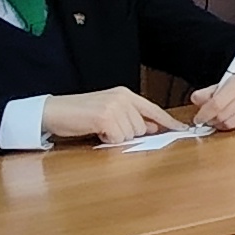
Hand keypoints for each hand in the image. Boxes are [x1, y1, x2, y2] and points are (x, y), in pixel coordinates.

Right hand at [41, 88, 181, 146]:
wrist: (53, 111)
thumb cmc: (79, 114)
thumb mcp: (108, 112)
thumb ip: (130, 117)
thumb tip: (152, 128)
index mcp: (124, 94)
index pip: (153, 109)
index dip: (167, 121)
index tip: (181, 129)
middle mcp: (122, 98)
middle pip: (142, 127)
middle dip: (127, 133)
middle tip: (106, 128)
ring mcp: (115, 107)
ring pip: (131, 135)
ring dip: (116, 137)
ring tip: (99, 128)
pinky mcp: (105, 118)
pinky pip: (117, 138)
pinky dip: (107, 139)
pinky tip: (95, 131)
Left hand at [191, 67, 234, 132]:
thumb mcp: (226, 82)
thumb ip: (208, 92)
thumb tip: (195, 99)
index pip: (217, 103)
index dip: (204, 113)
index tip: (198, 119)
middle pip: (222, 115)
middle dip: (211, 120)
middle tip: (207, 119)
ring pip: (230, 124)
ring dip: (220, 124)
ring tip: (219, 119)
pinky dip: (233, 124)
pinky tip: (233, 117)